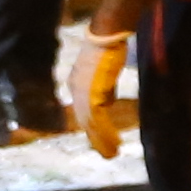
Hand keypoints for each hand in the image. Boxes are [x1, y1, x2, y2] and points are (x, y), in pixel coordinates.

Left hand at [77, 28, 135, 159]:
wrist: (107, 34)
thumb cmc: (108, 48)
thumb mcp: (104, 72)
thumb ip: (104, 89)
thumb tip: (107, 104)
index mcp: (77, 84)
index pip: (84, 112)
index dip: (94, 129)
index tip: (103, 142)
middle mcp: (75, 90)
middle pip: (85, 121)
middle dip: (97, 140)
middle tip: (108, 155)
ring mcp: (81, 92)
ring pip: (91, 124)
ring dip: (102, 141)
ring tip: (112, 154)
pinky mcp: (91, 93)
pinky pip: (97, 119)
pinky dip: (106, 133)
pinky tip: (115, 142)